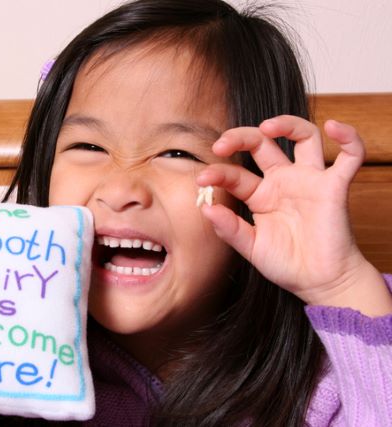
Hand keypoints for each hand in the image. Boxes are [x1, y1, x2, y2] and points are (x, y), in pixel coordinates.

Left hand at [197, 115, 390, 314]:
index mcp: (260, 195)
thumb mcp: (251, 248)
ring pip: (303, 137)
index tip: (202, 179)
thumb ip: (229, 229)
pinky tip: (333, 127)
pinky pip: (349, 156)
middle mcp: (283, 182)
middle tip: (221, 144)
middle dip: (240, 137)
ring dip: (287, 124)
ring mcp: (309, 181)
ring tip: (267, 126)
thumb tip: (206, 209)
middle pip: (262, 144)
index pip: (235, 174)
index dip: (218, 173)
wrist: (320, 283)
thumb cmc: (287, 265)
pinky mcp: (335, 187)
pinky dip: (347, 137)